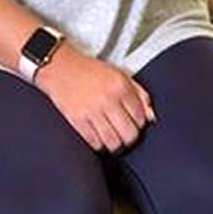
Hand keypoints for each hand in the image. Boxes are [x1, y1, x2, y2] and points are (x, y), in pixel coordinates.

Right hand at [35, 44, 155, 152]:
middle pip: (129, 134)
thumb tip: (151, 117)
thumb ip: (139, 94)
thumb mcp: (120, 75)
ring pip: (113, 143)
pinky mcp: (77, 121)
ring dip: (115, 145)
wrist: (60, 68)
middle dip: (130, 139)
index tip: (134, 124)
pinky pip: (95, 143)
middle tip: (125, 136)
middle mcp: (108, 99)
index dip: (140, 124)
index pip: (141, 117)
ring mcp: (92, 111)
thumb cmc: (91, 71)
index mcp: (121, 86)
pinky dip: (99, 145)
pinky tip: (99, 138)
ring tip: (113, 140)